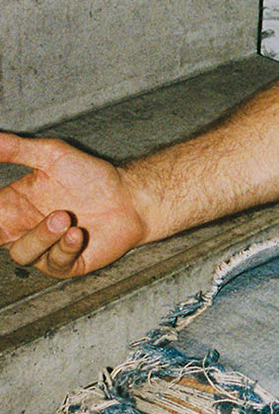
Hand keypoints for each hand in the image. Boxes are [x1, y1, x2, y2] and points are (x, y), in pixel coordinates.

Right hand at [0, 134, 148, 277]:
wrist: (129, 195)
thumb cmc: (90, 175)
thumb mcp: (50, 155)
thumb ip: (16, 149)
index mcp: (13, 206)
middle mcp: (25, 229)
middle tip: (23, 216)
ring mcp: (45, 249)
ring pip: (23, 254)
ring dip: (42, 236)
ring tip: (65, 217)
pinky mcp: (68, 263)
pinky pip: (55, 263)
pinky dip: (64, 248)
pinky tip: (77, 233)